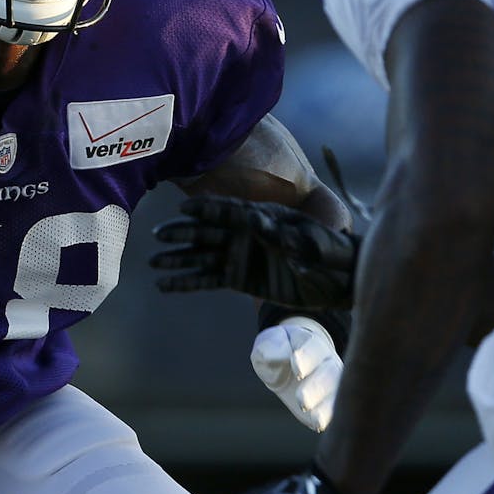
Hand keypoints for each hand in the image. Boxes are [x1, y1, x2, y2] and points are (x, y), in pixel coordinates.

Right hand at [150, 195, 356, 309]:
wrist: (339, 280)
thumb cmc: (330, 254)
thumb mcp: (310, 242)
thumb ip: (283, 234)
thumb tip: (259, 222)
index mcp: (262, 218)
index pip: (229, 212)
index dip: (206, 210)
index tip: (183, 208)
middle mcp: (246, 234)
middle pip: (208, 232)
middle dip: (183, 233)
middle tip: (159, 235)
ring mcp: (241, 255)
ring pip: (202, 255)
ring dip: (178, 258)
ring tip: (153, 263)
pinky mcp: (240, 278)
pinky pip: (208, 279)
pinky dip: (186, 282)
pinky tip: (164, 284)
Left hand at [251, 317, 340, 431]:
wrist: (288, 365)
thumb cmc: (277, 351)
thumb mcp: (267, 344)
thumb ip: (272, 346)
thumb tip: (283, 354)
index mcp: (312, 344)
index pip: (313, 347)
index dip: (306, 356)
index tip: (295, 364)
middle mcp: (328, 363)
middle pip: (329, 373)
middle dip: (316, 387)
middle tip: (302, 400)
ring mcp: (334, 384)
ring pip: (338, 394)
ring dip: (327, 408)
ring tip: (317, 420)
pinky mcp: (330, 403)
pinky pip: (335, 411)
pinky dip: (330, 419)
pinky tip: (320, 427)